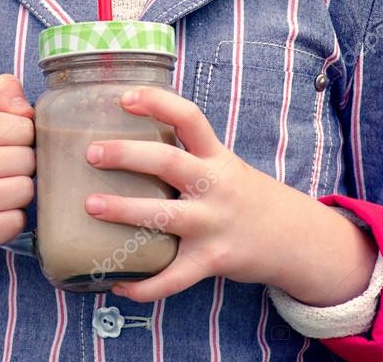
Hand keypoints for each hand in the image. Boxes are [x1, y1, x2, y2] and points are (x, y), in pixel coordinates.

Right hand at [0, 73, 35, 258]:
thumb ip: (3, 92)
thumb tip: (26, 110)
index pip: (23, 126)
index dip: (24, 134)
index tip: (8, 142)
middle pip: (27, 159)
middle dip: (25, 163)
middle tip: (6, 168)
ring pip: (25, 190)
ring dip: (22, 190)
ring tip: (2, 188)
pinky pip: (16, 222)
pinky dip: (13, 218)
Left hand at [83, 85, 300, 301]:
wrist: (292, 238)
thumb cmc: (244, 196)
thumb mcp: (224, 164)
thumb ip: (188, 154)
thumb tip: (131, 140)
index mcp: (216, 156)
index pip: (189, 117)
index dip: (157, 103)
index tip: (124, 97)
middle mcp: (214, 186)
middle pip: (168, 162)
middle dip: (126, 155)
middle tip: (92, 153)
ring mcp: (212, 224)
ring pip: (163, 216)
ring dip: (124, 210)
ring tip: (90, 205)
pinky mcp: (211, 260)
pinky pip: (172, 277)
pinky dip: (143, 284)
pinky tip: (117, 283)